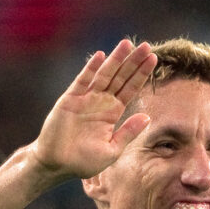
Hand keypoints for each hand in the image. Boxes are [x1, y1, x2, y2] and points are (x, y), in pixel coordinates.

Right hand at [31, 39, 155, 181]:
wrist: (56, 164)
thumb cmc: (83, 161)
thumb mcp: (112, 150)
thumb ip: (128, 133)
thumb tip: (147, 116)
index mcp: (112, 113)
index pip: (130, 89)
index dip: (141, 74)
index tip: (153, 59)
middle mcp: (101, 102)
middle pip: (120, 77)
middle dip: (133, 62)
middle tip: (146, 46)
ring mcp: (85, 99)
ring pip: (104, 74)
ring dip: (115, 59)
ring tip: (127, 44)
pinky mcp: (70, 99)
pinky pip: (82, 81)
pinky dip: (91, 68)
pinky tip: (101, 56)